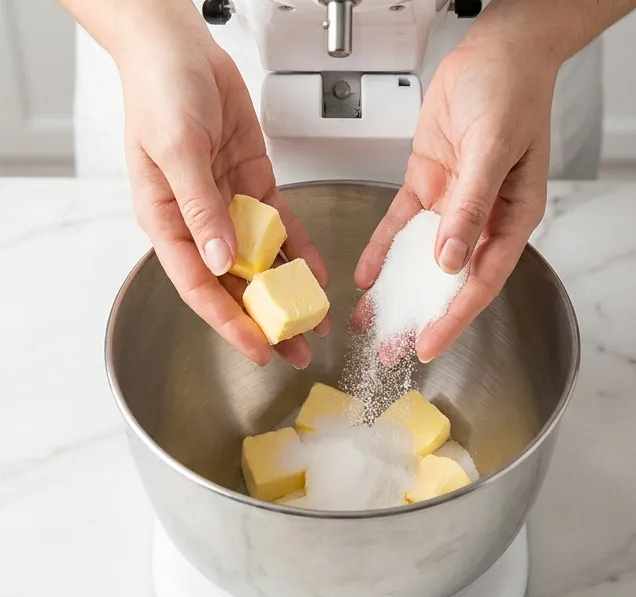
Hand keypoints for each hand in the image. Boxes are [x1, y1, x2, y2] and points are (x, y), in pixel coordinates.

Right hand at [119, 36, 327, 368]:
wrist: (179, 50)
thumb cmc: (160, 92)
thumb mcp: (177, 150)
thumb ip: (201, 207)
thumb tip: (222, 258)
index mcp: (165, 220)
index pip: (199, 286)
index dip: (228, 323)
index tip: (257, 349)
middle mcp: (198, 220)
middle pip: (234, 285)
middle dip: (266, 321)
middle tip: (297, 351)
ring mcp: (229, 204)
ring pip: (262, 262)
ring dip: (288, 293)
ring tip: (316, 324)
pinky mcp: (255, 185)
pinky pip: (282, 227)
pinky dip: (300, 250)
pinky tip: (319, 273)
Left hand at [354, 33, 556, 362]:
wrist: (498, 50)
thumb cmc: (513, 91)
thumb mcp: (493, 149)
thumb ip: (472, 206)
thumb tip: (449, 258)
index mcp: (515, 215)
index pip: (482, 279)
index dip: (455, 315)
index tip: (430, 342)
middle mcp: (485, 216)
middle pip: (450, 278)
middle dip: (422, 314)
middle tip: (394, 348)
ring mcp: (455, 200)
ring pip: (421, 257)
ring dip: (398, 288)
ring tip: (372, 322)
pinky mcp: (430, 181)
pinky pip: (402, 224)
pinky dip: (383, 249)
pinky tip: (366, 274)